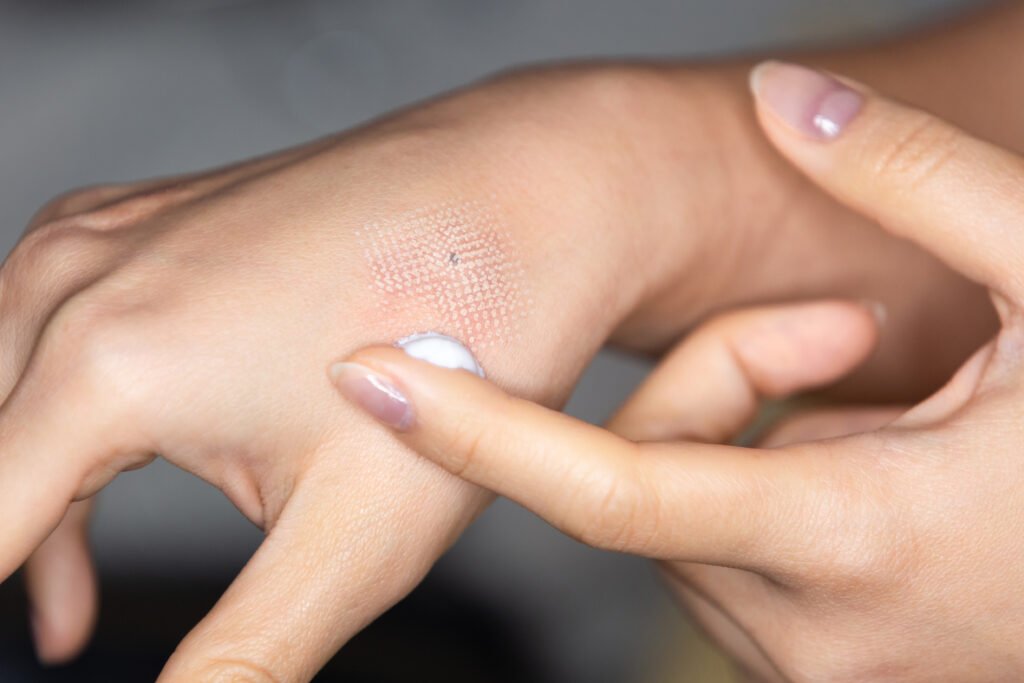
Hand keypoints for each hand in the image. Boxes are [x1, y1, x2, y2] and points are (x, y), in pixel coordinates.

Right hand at [2, 68, 707, 678]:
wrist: (535, 192)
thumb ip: (244, 660)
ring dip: (30, 495)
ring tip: (69, 596)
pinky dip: (68, 410)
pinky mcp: (160, 218)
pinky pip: (63, 324)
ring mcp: (120, 233)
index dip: (6, 596)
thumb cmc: (472, 338)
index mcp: (109, 363)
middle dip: (14, 554)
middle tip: (65, 627)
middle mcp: (84, 280)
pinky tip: (113, 463)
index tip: (54, 640)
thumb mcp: (354, 538)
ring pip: (12, 388)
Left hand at [334, 62, 1023, 681]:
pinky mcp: (818, 666)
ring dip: (732, 441)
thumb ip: (918, 183)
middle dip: (707, 386)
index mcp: (861, 540)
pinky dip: (751, 490)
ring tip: (874, 397)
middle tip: (842, 334)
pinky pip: (720, 560)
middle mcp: (813, 631)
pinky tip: (858, 461)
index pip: (615, 494)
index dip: (482, 433)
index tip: (375, 374)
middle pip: (653, 490)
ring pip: (678, 527)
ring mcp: (813, 666)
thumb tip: (784, 98)